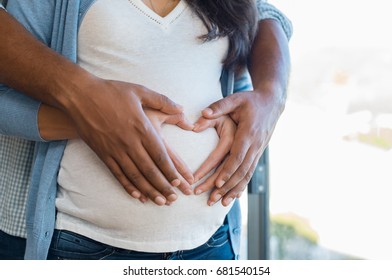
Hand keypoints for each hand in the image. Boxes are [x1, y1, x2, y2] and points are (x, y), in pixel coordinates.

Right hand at [65, 78, 188, 205]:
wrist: (79, 95)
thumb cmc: (111, 91)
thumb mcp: (140, 91)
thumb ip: (163, 101)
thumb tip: (182, 109)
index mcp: (142, 127)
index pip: (160, 155)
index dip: (170, 170)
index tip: (179, 182)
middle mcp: (130, 142)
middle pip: (149, 169)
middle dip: (163, 186)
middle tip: (173, 199)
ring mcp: (115, 150)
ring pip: (135, 175)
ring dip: (148, 190)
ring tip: (160, 201)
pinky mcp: (103, 153)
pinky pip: (117, 174)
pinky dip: (128, 186)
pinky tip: (137, 195)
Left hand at [197, 91, 283, 205]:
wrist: (272, 103)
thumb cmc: (250, 100)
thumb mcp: (235, 99)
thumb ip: (219, 106)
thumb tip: (202, 114)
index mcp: (248, 132)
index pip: (238, 156)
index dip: (228, 171)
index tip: (217, 183)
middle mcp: (255, 145)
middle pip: (241, 170)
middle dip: (227, 187)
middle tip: (212, 199)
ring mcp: (258, 151)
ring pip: (246, 175)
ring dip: (234, 190)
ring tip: (220, 203)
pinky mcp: (257, 154)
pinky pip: (250, 173)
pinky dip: (241, 186)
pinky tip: (233, 197)